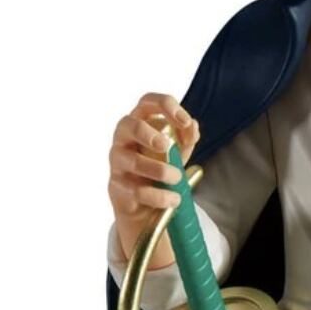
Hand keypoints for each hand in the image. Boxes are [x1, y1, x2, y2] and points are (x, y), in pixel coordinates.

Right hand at [107, 93, 200, 270]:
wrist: (144, 207)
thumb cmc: (158, 171)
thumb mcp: (177, 154)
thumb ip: (186, 139)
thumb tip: (193, 126)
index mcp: (140, 123)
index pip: (147, 102)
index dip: (166, 106)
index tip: (185, 121)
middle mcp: (124, 139)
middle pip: (128, 125)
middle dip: (148, 134)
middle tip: (166, 147)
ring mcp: (118, 162)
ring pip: (132, 161)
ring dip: (158, 170)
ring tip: (177, 178)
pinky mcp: (117, 187)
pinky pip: (136, 190)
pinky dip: (159, 196)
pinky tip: (173, 199)